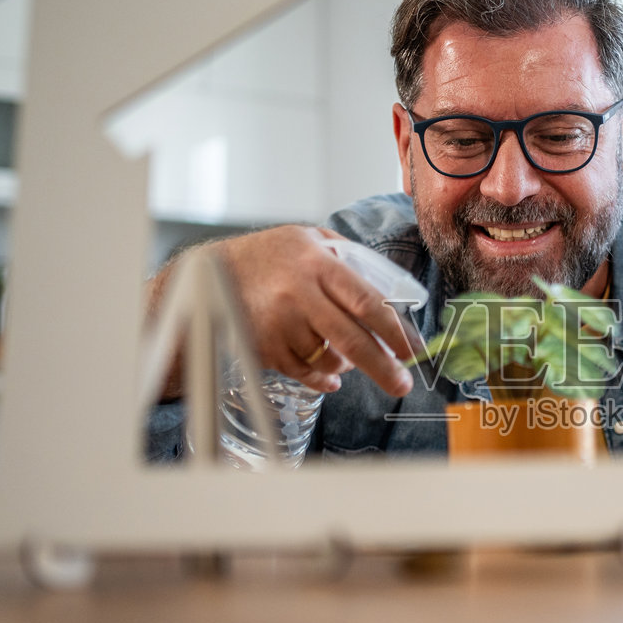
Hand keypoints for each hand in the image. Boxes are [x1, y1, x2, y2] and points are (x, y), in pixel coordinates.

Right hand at [152, 226, 417, 398]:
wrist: (209, 273)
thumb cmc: (267, 255)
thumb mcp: (306, 238)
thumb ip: (345, 254)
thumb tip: (386, 284)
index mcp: (318, 264)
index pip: (367, 302)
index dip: (394, 330)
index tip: (413, 349)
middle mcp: (300, 295)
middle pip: (352, 341)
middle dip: (384, 368)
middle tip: (403, 384)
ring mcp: (280, 324)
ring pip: (328, 360)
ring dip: (345, 366)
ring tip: (346, 359)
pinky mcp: (265, 347)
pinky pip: (304, 374)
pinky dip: (322, 379)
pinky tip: (330, 378)